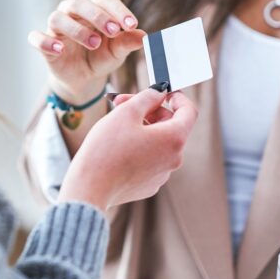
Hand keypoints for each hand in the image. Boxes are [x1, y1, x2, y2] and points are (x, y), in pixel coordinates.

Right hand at [27, 0, 145, 102]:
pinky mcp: (44, 44)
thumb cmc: (101, 56)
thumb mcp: (117, 51)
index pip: (104, 0)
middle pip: (79, 2)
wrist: (84, 78)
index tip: (132, 24)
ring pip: (58, 18)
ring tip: (95, 43)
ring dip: (77, 29)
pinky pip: (37, 38)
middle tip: (114, 31)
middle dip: (97, 15)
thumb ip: (127, 42)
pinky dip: (46, 42)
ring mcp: (56, 27)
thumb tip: (144, 37)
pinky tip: (59, 48)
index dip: (118, 10)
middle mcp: (71, 11)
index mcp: (93, 6)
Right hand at [57, 87, 197, 211]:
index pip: (188, 111)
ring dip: (142, 128)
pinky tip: (117, 146)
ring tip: (116, 123)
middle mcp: (174, 159)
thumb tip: (160, 92)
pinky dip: (138, 147)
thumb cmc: (107, 149)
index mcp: (174, 139)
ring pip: (158, 142)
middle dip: (149, 110)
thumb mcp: (127, 112)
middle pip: (170, 126)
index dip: (177, 97)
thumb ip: (148, 97)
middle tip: (123, 102)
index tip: (163, 91)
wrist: (90, 187)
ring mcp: (162, 174)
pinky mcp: (148, 185)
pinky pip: (149, 159)